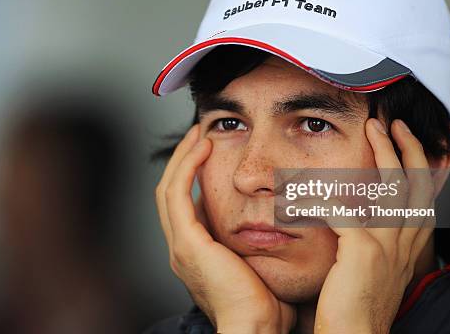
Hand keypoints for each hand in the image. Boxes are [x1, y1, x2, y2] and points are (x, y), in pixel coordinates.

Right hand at [155, 124, 295, 332]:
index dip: (192, 177)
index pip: (185, 205)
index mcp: (195, 254)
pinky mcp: (187, 242)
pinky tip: (203, 147)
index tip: (209, 153)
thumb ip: (258, 244)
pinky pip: (178, 193)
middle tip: (198, 136)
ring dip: (182, 158)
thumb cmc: (265, 305)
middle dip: (183, 161)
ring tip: (199, 135)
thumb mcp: (258, 265)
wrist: (255, 328)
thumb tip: (280, 222)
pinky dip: (187, 167)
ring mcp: (180, 245)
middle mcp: (181, 248)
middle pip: (171, 193)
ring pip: (169, 188)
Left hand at [314, 119, 436, 333]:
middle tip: (393, 124)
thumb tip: (359, 212)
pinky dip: (320, 195)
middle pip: (417, 183)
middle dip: (408, 148)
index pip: (424, 197)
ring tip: (373, 129)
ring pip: (392, 185)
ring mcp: (387, 244)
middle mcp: (405, 241)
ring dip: (383, 152)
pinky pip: (340, 208)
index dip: (421, 166)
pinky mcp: (363, 250)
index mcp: (408, 245)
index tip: (409, 142)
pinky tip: (305, 189)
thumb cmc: (356, 303)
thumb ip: (372, 237)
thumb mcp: (375, 266)